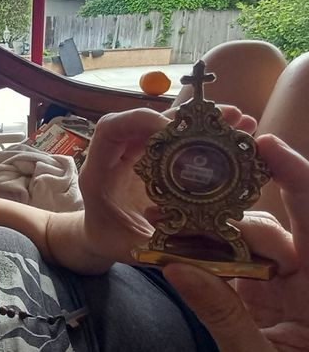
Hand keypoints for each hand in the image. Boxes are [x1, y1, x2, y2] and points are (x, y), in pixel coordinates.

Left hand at [79, 105, 256, 263]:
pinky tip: (234, 137)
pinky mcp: (151, 156)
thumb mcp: (132, 248)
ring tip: (241, 123)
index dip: (139, 120)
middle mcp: (116, 153)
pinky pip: (175, 138)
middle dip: (187, 117)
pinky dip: (202, 135)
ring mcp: (134, 151)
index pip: (111, 128)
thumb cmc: (109, 241)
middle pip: (146, 120)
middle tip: (230, 119)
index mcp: (99, 171)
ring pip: (165, 125)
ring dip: (201, 123)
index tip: (174, 130)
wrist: (98, 237)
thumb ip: (163, 245)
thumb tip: (210, 241)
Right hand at [164, 135, 308, 350]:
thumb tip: (178, 269)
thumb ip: (222, 315)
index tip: (264, 144)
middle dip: (220, 215)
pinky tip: (178, 257)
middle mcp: (306, 276)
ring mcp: (286, 287)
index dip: (295, 174)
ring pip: (243, 245)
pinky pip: (233, 266)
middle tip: (175, 205)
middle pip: (265, 228)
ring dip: (204, 240)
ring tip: (165, 239)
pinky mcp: (265, 297)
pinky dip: (205, 260)